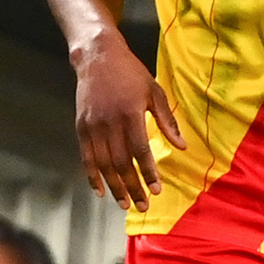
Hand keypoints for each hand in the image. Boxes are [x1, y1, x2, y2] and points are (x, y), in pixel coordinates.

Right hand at [72, 28, 184, 209]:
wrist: (98, 56)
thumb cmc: (132, 74)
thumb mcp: (155, 92)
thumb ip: (167, 121)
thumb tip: (182, 146)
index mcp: (130, 114)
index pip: (140, 151)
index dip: (148, 173)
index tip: (157, 190)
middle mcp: (109, 123)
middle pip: (121, 163)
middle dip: (133, 187)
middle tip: (142, 206)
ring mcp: (93, 126)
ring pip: (103, 164)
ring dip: (114, 187)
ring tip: (125, 204)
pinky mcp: (81, 126)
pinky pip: (86, 157)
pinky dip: (92, 176)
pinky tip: (100, 191)